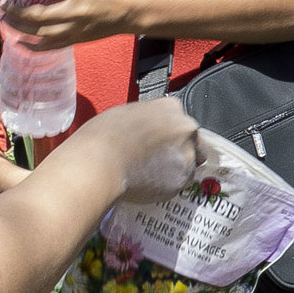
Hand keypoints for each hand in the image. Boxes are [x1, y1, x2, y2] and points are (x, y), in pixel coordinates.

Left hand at [0, 0, 140, 49]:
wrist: (133, 10)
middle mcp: (76, 10)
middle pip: (38, 13)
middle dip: (15, 9)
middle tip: (2, 3)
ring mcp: (76, 27)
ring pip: (41, 32)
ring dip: (19, 27)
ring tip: (5, 19)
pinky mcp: (77, 38)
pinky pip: (51, 45)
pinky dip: (33, 46)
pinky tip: (19, 41)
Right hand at [82, 97, 204, 202]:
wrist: (100, 164)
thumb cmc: (104, 138)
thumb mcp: (127, 113)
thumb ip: (149, 119)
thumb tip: (150, 129)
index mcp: (172, 108)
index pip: (182, 122)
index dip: (171, 134)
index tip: (161, 142)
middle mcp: (186, 129)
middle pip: (193, 142)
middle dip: (179, 151)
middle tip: (157, 160)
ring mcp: (187, 155)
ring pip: (189, 165)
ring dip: (175, 169)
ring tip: (148, 173)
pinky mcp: (183, 179)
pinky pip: (180, 183)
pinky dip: (169, 185)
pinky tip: (148, 182)